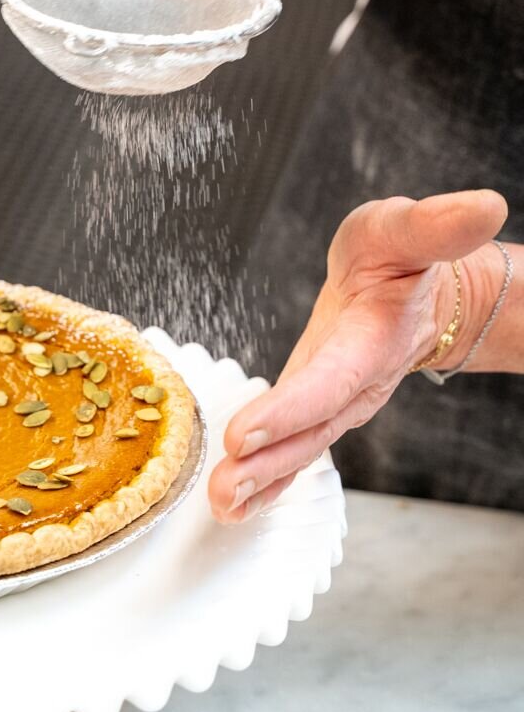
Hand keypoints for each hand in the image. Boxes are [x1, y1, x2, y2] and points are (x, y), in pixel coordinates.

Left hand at [209, 190, 509, 523]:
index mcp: (371, 341)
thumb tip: (485, 206)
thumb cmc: (401, 261)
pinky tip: (235, 505)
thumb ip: (437, 224)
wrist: (418, 296)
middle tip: (228, 486)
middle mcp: (354, 383)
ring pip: (301, 448)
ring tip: (224, 503)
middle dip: (270, 460)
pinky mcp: (319, 411)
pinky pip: (295, 452)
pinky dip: (267, 482)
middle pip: (312, 427)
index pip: (329, 379)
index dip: (291, 408)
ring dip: (262, 479)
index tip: (248, 433)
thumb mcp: (410, 229)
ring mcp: (338, 404)